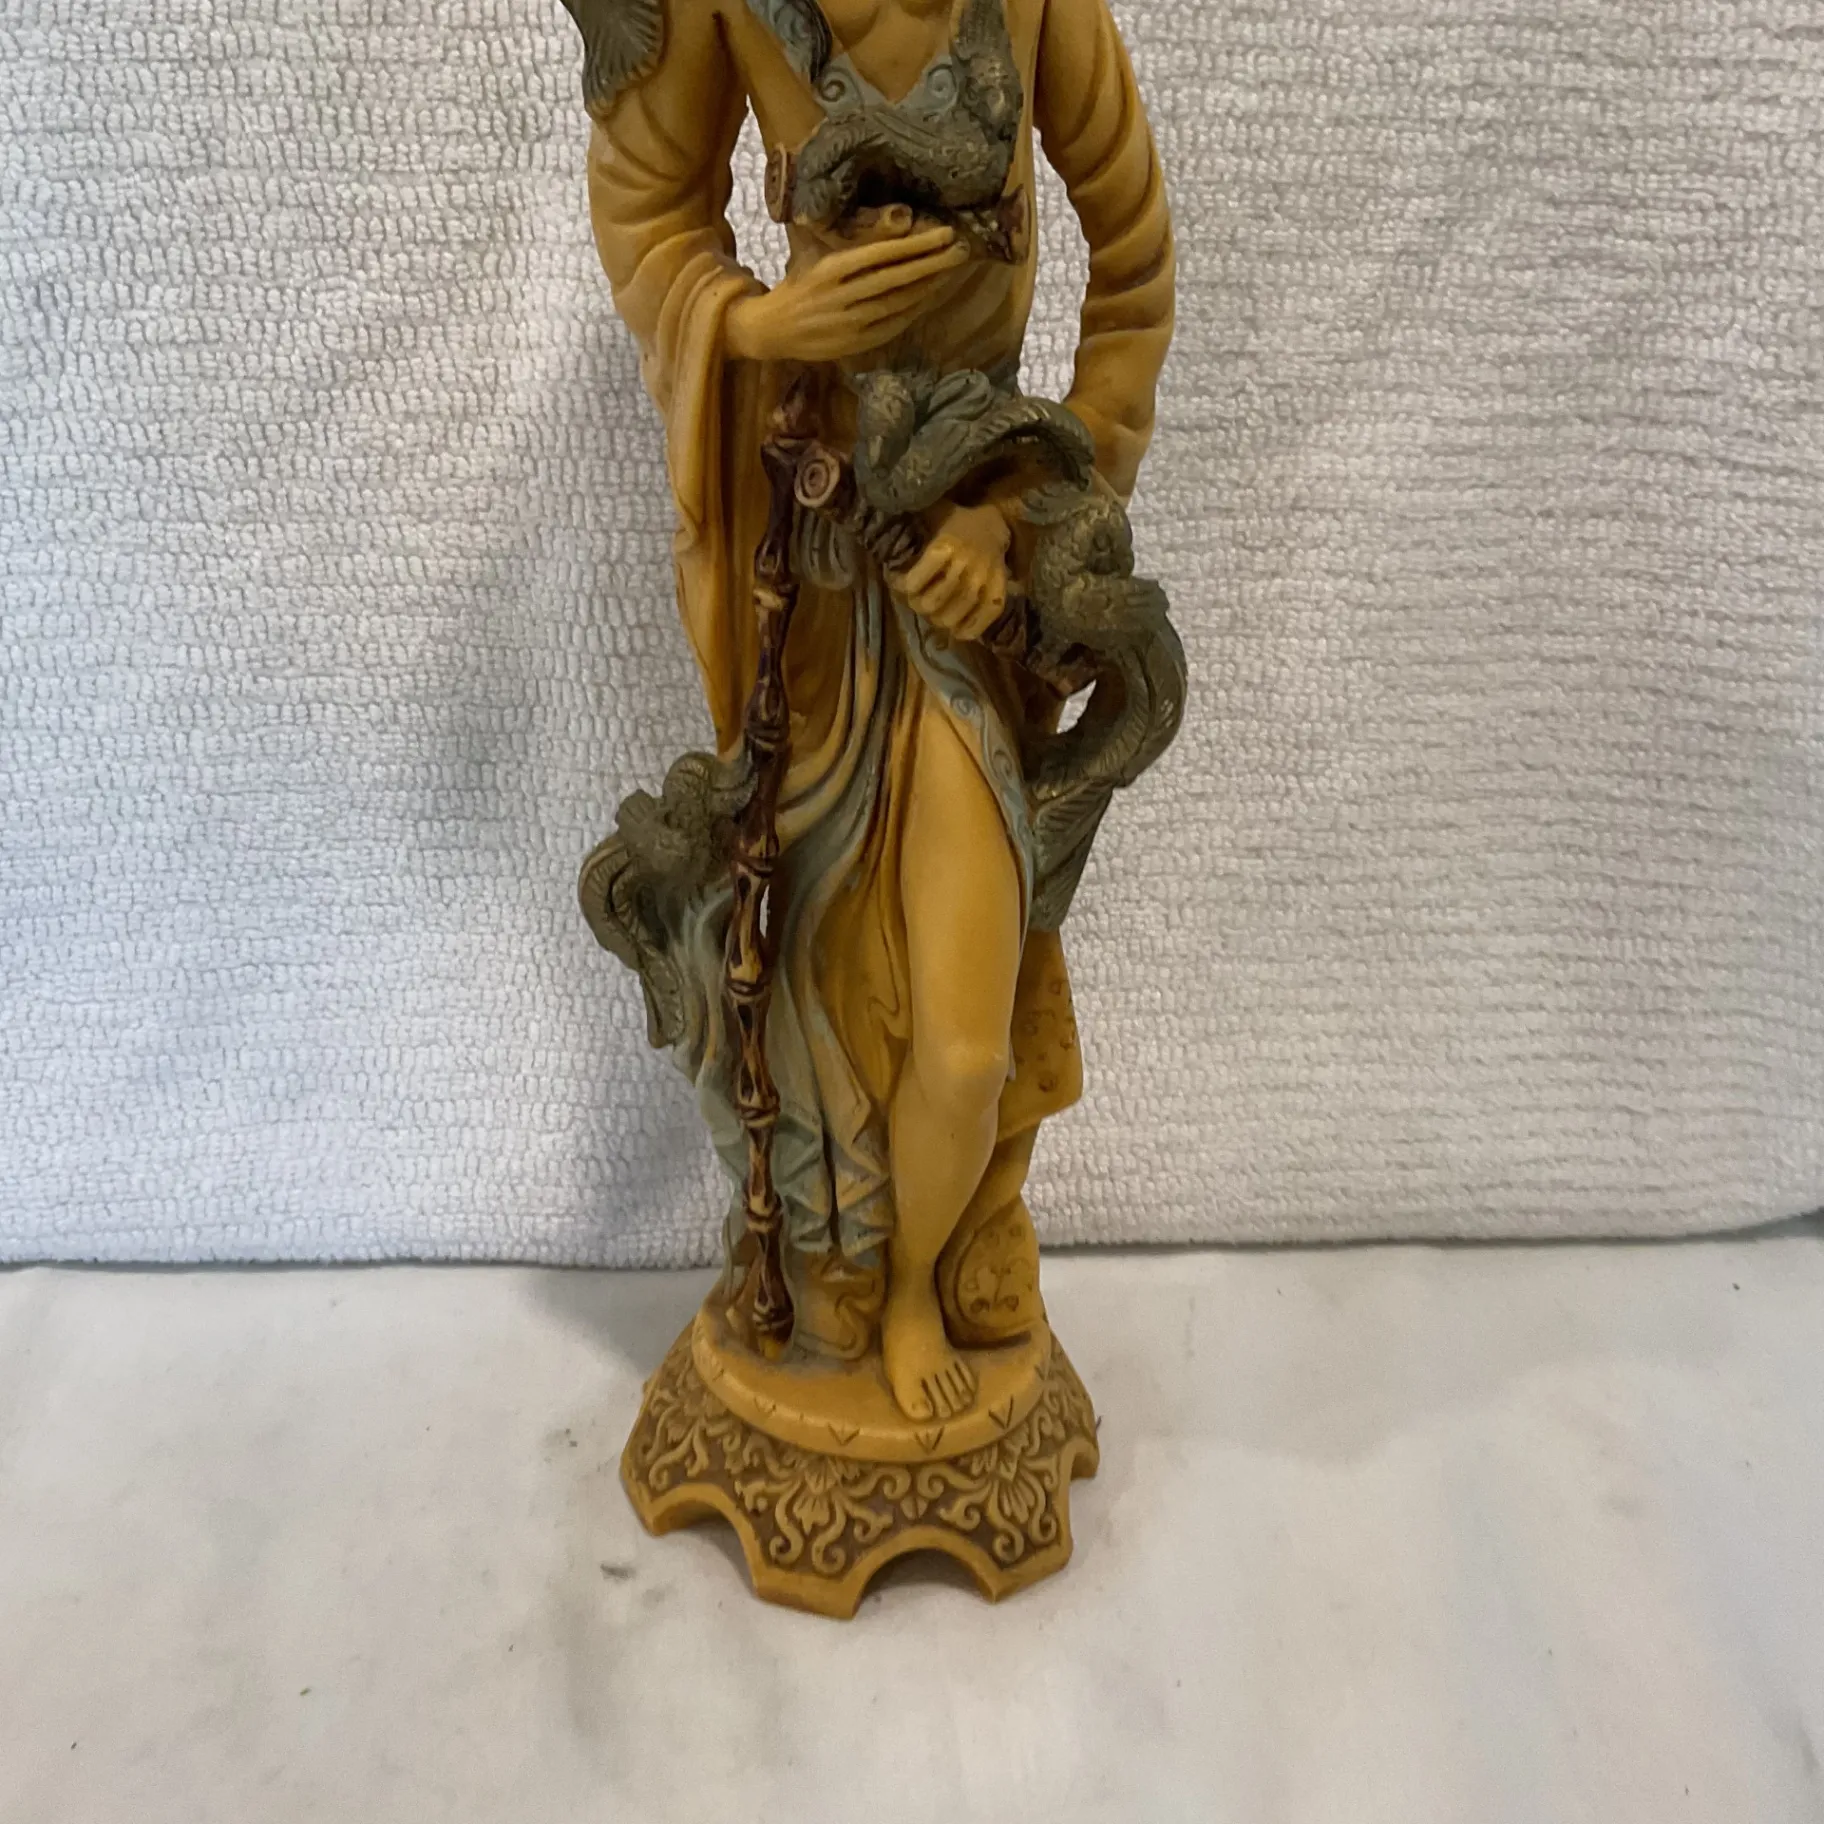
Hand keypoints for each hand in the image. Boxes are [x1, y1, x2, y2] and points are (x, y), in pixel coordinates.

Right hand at [726, 226, 967, 363]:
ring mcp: (850, 323)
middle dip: (931, 264)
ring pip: (899, 303)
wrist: (772, 330)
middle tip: (959, 249)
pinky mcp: (856, 344)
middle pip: (896, 279)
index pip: (881, 254)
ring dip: (928, 287)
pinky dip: (915, 311)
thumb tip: (876, 215)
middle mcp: (842, 297)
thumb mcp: (811, 251)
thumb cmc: (797, 283)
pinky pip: (894, 325)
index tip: (942, 233)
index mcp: (830, 269)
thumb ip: (840, 235)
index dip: (915, 244)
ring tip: (952, 270)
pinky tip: (932, 296)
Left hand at [894, 502, 1011, 639]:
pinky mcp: (997, 595)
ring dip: (937, 619)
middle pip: (930, 604)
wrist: (997, 524)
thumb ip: (910, 515)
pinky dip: (965, 630)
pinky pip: (979, 623)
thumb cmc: (957, 521)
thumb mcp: (934, 513)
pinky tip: (955, 628)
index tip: (897, 582)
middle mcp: (964, 566)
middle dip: (917, 605)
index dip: (900, 587)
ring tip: (934, 611)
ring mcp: (983, 583)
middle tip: (916, 600)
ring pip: (951, 617)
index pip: (912, 583)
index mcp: (944, 546)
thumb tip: (880, 504)